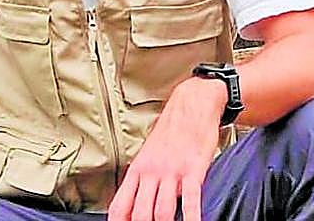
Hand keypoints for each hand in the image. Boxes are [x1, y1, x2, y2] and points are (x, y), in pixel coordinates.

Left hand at [108, 77, 225, 220]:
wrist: (191, 104)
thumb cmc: (172, 131)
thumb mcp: (149, 153)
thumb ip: (142, 180)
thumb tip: (133, 204)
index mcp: (138, 169)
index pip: (120, 206)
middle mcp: (151, 172)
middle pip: (139, 214)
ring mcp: (172, 172)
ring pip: (161, 211)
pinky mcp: (193, 170)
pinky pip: (191, 201)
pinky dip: (191, 219)